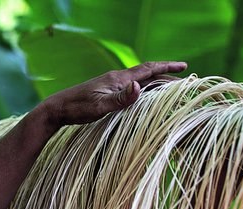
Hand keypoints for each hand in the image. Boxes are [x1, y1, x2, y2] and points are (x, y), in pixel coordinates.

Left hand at [39, 61, 187, 129]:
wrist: (58, 108)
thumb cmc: (77, 108)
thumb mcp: (100, 106)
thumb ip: (120, 99)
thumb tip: (139, 87)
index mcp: (119, 79)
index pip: (148, 70)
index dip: (167, 67)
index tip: (184, 66)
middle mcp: (117, 79)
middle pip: (147, 74)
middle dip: (166, 76)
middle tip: (184, 80)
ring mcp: (112, 84)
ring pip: (140, 80)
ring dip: (156, 83)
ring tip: (170, 88)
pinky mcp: (107, 91)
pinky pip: (131, 88)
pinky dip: (144, 90)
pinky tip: (145, 96)